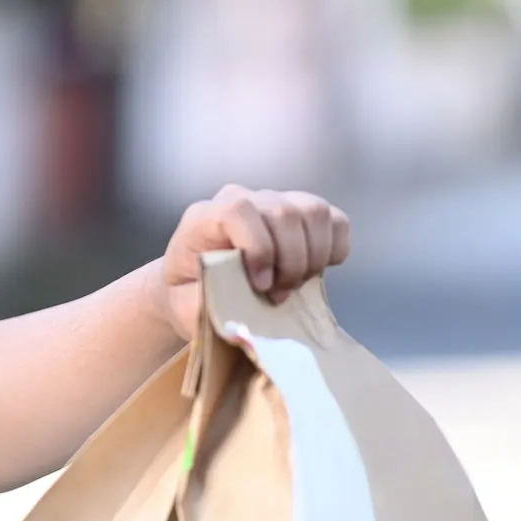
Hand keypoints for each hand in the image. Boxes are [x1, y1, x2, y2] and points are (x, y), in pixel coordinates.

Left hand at [155, 184, 350, 338]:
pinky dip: (334, 249)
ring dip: (314, 257)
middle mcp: (241, 200)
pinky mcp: (301, 214)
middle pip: (285, 213)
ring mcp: (274, 202)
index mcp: (205, 218)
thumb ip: (205, 307)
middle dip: (291, 263)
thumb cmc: (190, 296)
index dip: (258, 247)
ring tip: (295, 285)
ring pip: (315, 212)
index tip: (260, 285)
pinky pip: (335, 220)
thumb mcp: (185, 307)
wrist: (196, 285)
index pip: (238, 211)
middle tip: (279, 297)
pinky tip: (313, 272)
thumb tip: (237, 320)